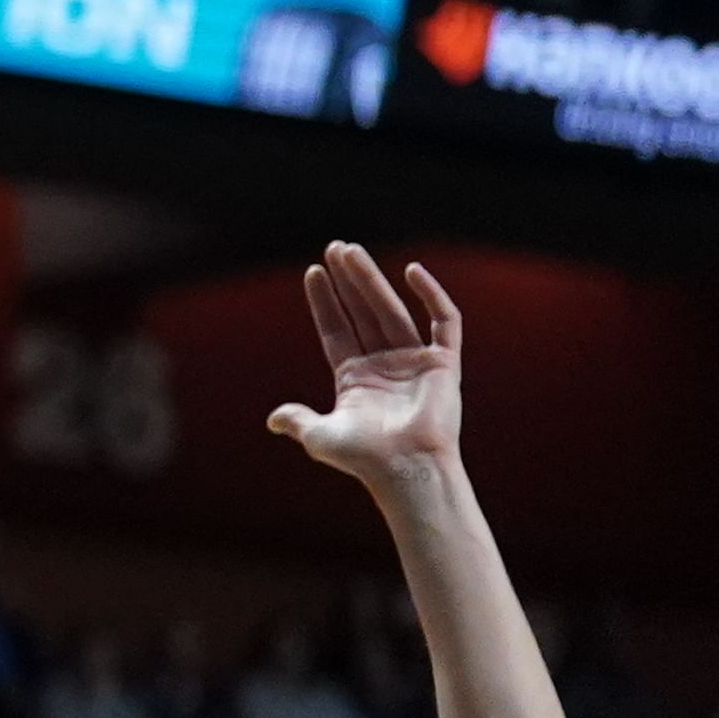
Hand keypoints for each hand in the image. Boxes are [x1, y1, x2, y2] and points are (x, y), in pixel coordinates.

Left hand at [269, 241, 463, 483]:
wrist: (406, 470)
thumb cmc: (365, 459)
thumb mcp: (321, 436)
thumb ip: (298, 420)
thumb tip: (274, 419)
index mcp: (355, 378)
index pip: (336, 329)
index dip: (325, 302)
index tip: (313, 273)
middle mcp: (385, 365)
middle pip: (362, 312)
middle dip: (348, 281)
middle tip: (335, 247)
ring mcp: (415, 362)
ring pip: (391, 310)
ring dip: (372, 280)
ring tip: (352, 251)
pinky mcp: (444, 364)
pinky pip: (443, 321)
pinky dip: (431, 296)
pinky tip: (412, 271)